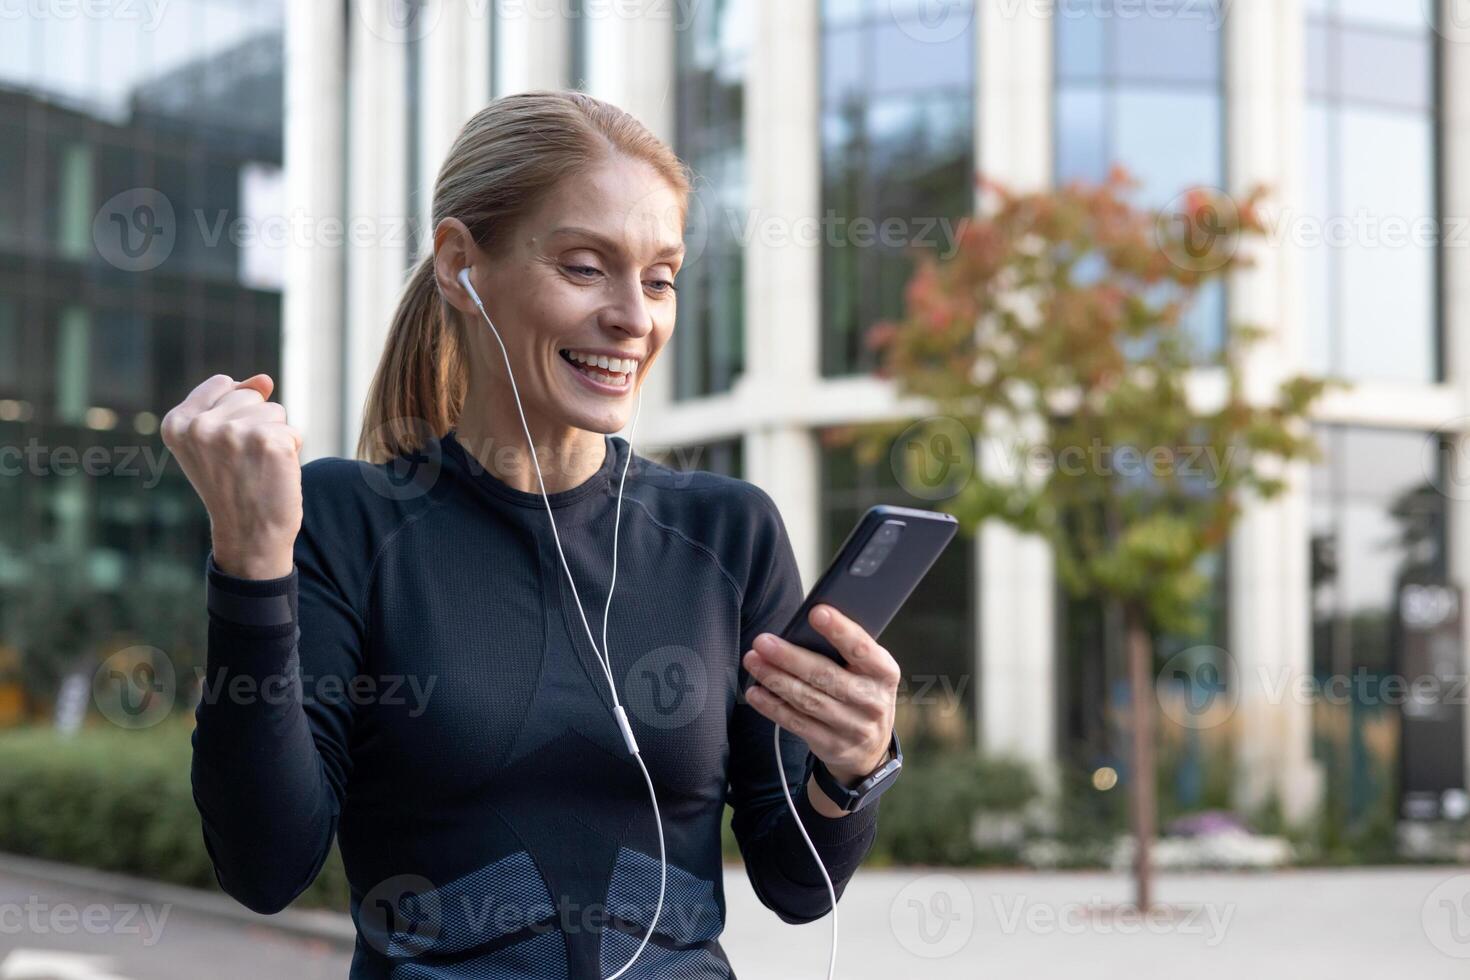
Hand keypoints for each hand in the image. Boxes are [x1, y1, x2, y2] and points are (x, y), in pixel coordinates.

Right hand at [161, 374, 303, 579]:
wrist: (249, 536)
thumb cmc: (234, 487)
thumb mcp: (217, 442)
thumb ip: (235, 401)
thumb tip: (265, 379)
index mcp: (177, 423)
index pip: (223, 384)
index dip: (236, 413)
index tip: (226, 449)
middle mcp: (200, 426)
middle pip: (252, 396)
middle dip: (256, 425)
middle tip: (244, 463)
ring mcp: (234, 433)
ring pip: (275, 411)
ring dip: (275, 438)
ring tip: (257, 469)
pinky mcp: (269, 442)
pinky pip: (293, 431)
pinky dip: (291, 452)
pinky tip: (274, 474)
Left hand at [741, 604, 899, 807]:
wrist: (872, 747)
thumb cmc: (862, 692)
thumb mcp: (868, 671)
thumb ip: (845, 652)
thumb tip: (802, 627)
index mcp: (884, 672)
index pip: (862, 648)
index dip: (840, 630)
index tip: (816, 612)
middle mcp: (872, 701)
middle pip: (826, 676)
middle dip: (790, 657)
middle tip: (763, 642)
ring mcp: (853, 727)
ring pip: (808, 700)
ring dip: (775, 679)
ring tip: (753, 661)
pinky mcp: (831, 744)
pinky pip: (797, 723)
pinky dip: (773, 706)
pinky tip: (756, 692)